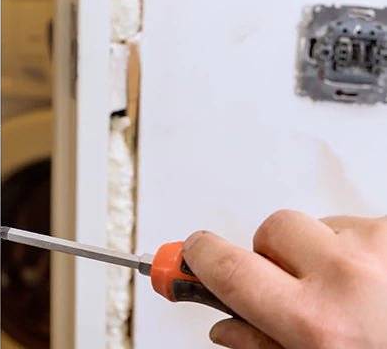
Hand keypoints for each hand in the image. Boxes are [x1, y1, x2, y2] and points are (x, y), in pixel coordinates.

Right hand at [184, 210, 386, 348]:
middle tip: (292, 284)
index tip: (192, 252)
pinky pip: (360, 225)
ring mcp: (377, 248)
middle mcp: (346, 277)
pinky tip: (377, 280)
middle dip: (271, 253)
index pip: (229, 269)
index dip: (201, 255)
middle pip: (272, 230)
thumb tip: (229, 326)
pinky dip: (361, 249)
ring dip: (322, 250)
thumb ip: (263, 345)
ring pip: (319, 224)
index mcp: (316, 321)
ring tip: (351, 289)